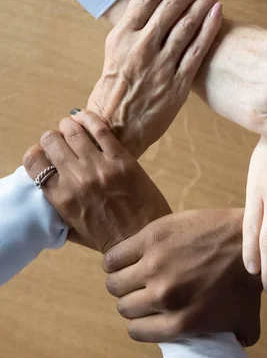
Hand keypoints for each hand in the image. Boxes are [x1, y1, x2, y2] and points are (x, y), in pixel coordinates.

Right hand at [23, 111, 170, 252]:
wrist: (143, 238)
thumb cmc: (109, 239)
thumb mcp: (74, 231)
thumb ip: (59, 212)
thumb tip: (50, 194)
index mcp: (61, 198)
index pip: (33, 161)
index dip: (38, 153)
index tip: (47, 155)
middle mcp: (76, 179)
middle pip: (51, 140)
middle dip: (54, 138)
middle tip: (64, 142)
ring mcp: (99, 167)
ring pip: (72, 130)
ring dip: (70, 125)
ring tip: (75, 129)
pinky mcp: (122, 159)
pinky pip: (100, 128)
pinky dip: (89, 119)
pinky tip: (87, 119)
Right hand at [88, 0, 223, 156]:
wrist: (115, 129)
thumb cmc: (114, 93)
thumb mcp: (115, 55)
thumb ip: (134, 33)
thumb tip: (156, 9)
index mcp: (122, 36)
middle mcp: (141, 46)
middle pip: (172, 6)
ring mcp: (160, 65)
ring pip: (187, 24)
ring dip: (205, 0)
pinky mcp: (177, 83)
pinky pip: (197, 50)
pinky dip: (209, 28)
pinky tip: (219, 11)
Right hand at [103, 209, 261, 346]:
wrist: (248, 242)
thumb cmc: (247, 282)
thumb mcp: (247, 324)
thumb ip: (235, 344)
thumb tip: (231, 352)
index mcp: (180, 324)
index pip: (136, 331)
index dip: (139, 323)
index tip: (144, 313)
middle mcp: (164, 297)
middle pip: (124, 306)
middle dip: (131, 300)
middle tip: (141, 289)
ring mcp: (155, 266)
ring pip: (115, 283)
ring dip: (121, 280)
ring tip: (131, 273)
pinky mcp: (151, 238)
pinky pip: (114, 257)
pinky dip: (115, 260)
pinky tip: (125, 258)